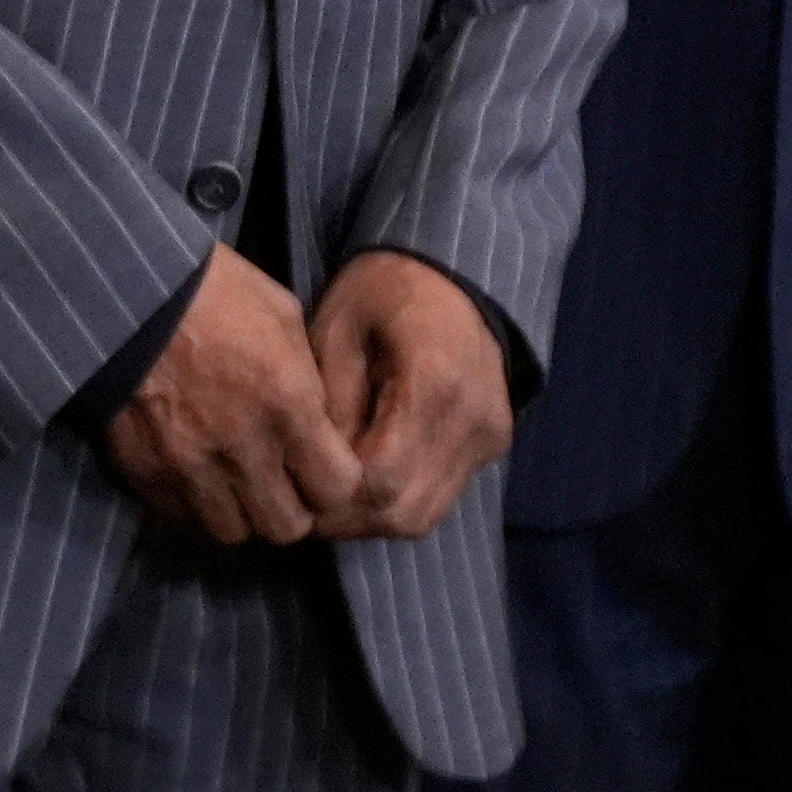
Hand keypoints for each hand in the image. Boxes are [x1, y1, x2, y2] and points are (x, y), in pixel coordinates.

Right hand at [104, 247, 363, 545]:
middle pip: (286, 528)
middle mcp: (243, 448)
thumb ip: (309, 381)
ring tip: (241, 481)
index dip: (336, 482)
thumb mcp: (285, 319)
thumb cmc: (217, 291)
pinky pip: (183, 516)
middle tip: (286, 482)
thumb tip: (322, 424)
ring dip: (244, 513)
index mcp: (288, 406)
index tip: (328, 466)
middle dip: (294, 509)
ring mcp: (190, 467)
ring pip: (233, 532)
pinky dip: (197, 505)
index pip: (337, 490)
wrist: (132, 293)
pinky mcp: (147, 473)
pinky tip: (201, 473)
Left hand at [307, 249, 519, 540]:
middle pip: (403, 512)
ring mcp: (491, 434)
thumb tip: (313, 477)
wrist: (454, 272)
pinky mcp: (495, 442)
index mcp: (435, 382)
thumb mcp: (336, 333)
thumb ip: (327, 408)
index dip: (330, 497)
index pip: (378, 479)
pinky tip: (371, 477)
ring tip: (337, 491)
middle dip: (347, 518)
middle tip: (308, 499)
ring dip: (373, 518)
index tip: (296, 485)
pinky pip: (441, 498)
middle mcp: (474, 418)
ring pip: (424, 518)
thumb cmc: (383, 292)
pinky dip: (400, 501)